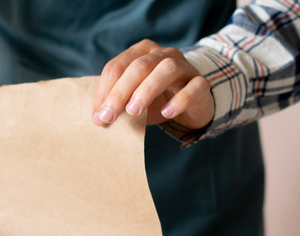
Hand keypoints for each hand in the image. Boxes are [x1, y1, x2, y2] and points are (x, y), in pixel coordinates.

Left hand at [92, 39, 213, 130]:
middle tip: (108, 116)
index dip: (105, 90)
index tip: (97, 115)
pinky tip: (167, 112)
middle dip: (120, 92)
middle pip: (139, 66)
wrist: (191, 106)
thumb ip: (118, 104)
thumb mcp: (133, 101)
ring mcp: (184, 66)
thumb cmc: (157, 101)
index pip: (117, 66)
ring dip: (146, 90)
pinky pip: (193, 87)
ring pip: (166, 69)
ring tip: (133, 112)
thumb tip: (98, 119)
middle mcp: (163, 54)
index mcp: (141, 53)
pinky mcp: (201, 83)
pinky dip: (180, 100)